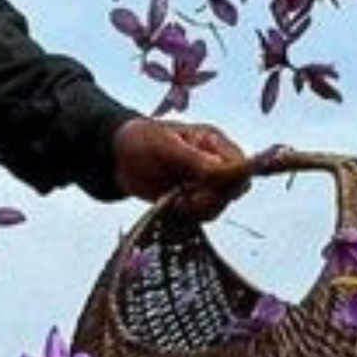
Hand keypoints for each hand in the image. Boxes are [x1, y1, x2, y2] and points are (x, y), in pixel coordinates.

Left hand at [112, 118, 251, 219]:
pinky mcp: (192, 200)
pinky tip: (172, 205)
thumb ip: (197, 160)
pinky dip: (188, 215)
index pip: (240, 165)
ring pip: (219, 206)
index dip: (231, 179)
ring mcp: (204, 184)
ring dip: (197, 208)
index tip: (207, 185)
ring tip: (174, 199)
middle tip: (186, 195)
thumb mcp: (166, 146)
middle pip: (234, 189)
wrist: (116, 159)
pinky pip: (202, 215)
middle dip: (211, 197)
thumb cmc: (140, 141)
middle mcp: (215, 163)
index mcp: (213, 142)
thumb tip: (229, 170)